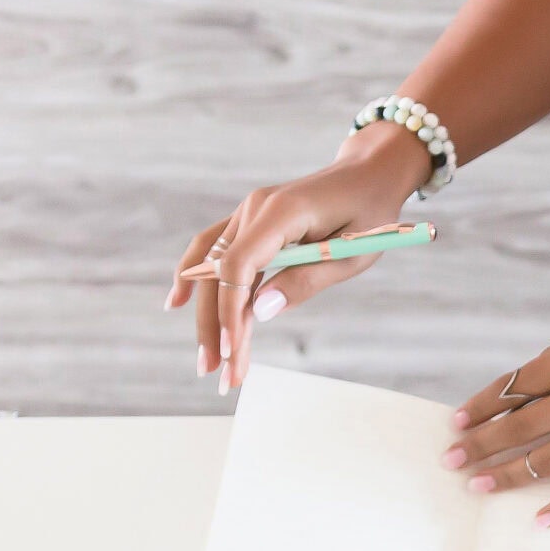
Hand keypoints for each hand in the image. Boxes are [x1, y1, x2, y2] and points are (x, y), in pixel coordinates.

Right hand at [167, 127, 429, 392]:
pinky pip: (214, 251)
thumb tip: (260, 312)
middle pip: (218, 272)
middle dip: (215, 326)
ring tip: (208, 361)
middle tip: (217, 375)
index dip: (230, 310)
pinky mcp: (250, 223)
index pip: (238, 266)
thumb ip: (305, 281)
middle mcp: (255, 209)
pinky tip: (179, 305)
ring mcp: (248, 214)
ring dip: (207, 315)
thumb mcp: (351, 254)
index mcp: (281, 212)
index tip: (231, 351)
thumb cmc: (370, 213)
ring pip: (212, 267)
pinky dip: (197, 279)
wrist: (369, 175)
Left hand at [441, 310, 549, 524]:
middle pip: (520, 425)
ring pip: (546, 457)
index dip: (482, 406)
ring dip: (507, 473)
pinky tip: (539, 518)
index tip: (458, 422)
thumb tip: (526, 392)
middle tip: (453, 459)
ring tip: (478, 485)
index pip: (515, 386)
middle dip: (481, 443)